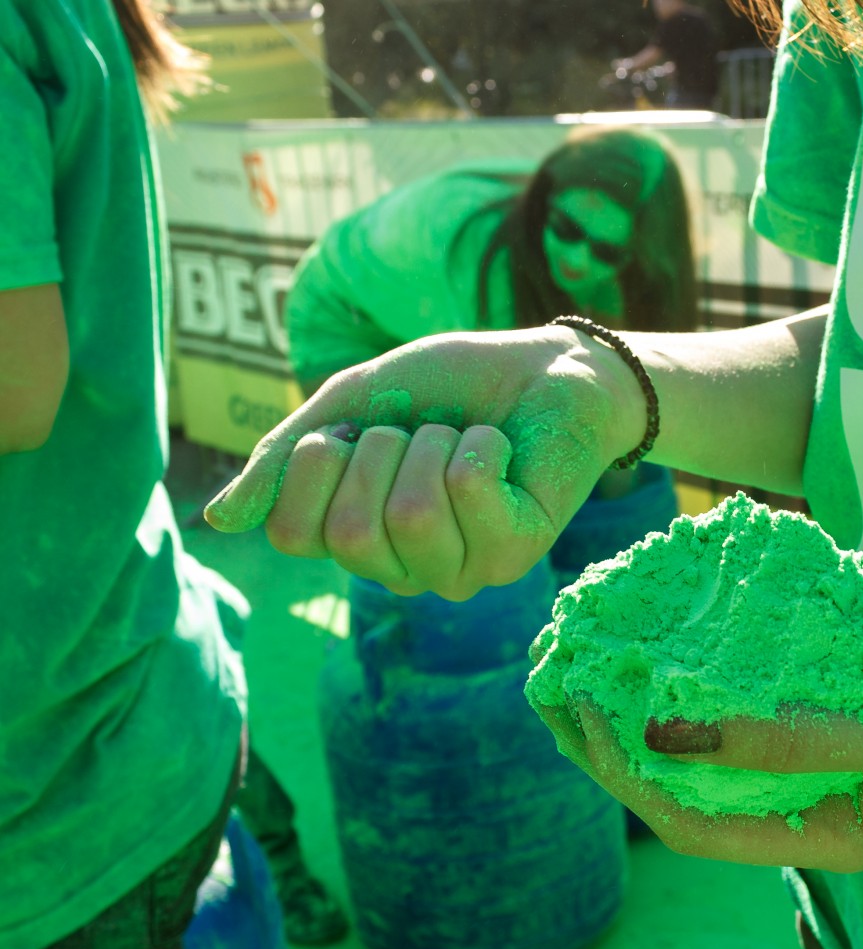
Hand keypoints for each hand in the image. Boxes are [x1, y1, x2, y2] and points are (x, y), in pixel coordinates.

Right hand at [204, 327, 644, 600]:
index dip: (312, 464)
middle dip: (380, 451)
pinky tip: (500, 450)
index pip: (291, 534)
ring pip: (411, 516)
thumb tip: (219, 520)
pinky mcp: (516, 552)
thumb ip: (286, 458)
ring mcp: (462, 569)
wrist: (545, 368)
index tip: (352, 432)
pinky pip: (468, 494)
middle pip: (350, 532)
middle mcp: (406, 569)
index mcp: (357, 539)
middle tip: (419, 431)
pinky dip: (480, 446)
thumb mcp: (352, 404)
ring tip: (462, 439)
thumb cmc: (451, 388)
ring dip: (435, 447)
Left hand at [537, 535, 862, 871]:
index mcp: (837, 827)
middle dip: (625, 720)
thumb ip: (788, 740)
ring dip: (662, 666)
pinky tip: (673, 581)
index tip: (582, 708)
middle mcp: (823, 778)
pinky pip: (761, 649)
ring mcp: (831, 714)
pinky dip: (720, 624)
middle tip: (564, 660)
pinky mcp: (843, 657)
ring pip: (718, 700)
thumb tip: (663, 733)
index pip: (696, 821)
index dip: (627, 773)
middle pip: (692, 761)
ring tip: (600, 616)